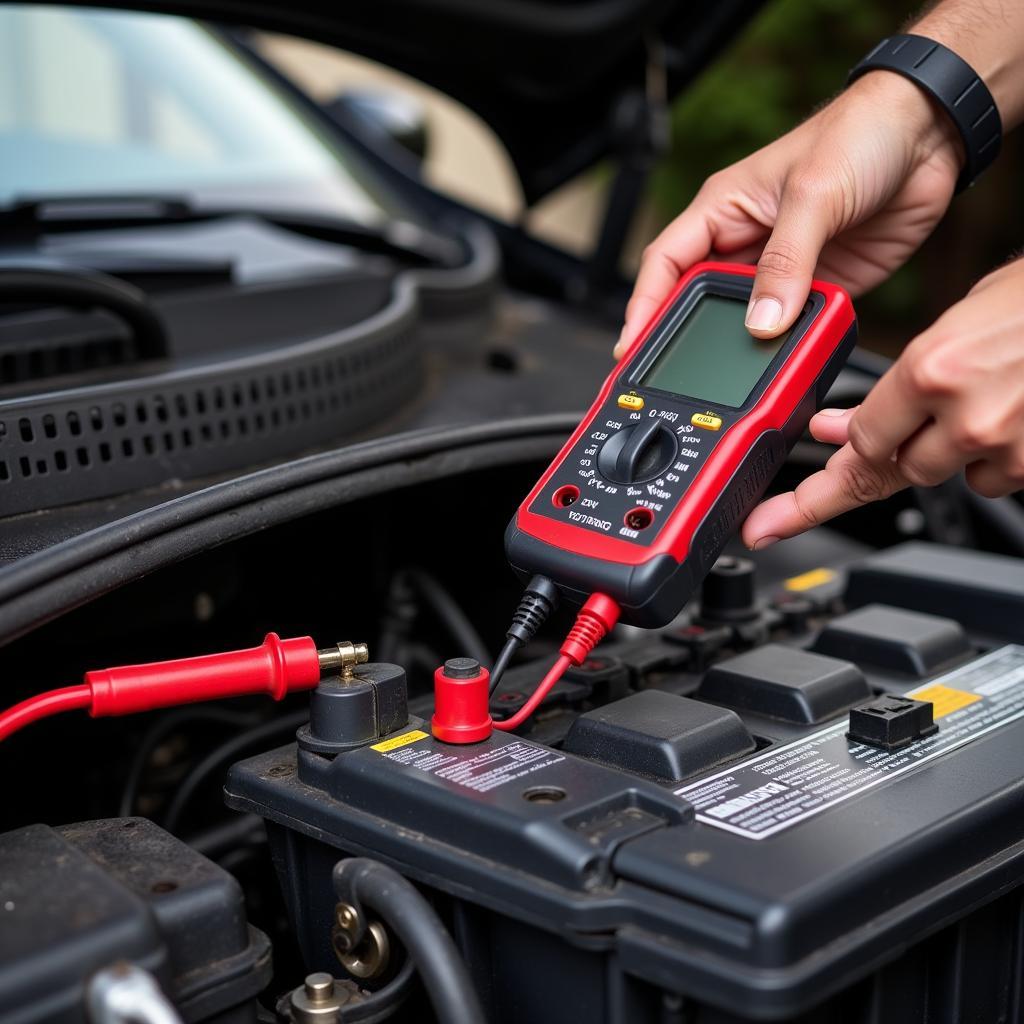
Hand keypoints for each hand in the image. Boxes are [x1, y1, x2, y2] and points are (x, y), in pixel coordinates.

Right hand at [615, 72, 961, 357]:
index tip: (631, 344)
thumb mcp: (813, 194)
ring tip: (738, 375)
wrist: (932, 135)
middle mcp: (746, 244)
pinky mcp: (820, 287)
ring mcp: (783, 271)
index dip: (643, 306)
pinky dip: (792, 346)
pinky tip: (790, 359)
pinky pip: (795, 327)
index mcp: (722, 212)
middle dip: (688, 337)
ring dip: (746, 348)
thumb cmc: (861, 134)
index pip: (666, 265)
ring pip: (747, 323)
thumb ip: (785, 262)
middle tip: (677, 374)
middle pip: (700, 303)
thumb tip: (761, 323)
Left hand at [742, 256, 1023, 547]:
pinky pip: (988, 480)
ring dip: (941, 451)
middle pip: (891, 468)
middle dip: (889, 449)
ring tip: (977, 396)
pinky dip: (987, 458)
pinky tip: (1004, 414)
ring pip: (939, 476)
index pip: (858, 442)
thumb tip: (834, 429)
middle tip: (905, 427)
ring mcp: (1002, 444)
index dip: (831, 464)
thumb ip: (888, 387)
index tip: (772, 519)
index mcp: (929, 370)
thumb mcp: (950, 326)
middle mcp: (963, 415)